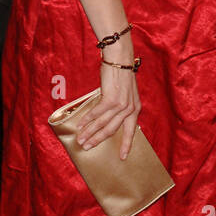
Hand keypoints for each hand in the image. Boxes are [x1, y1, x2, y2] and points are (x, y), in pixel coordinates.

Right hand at [76, 41, 140, 157]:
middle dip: (98, 140)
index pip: (130, 131)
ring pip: (103, 124)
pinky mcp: (111, 99)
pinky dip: (87, 120)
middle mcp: (130, 109)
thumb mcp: (126, 93)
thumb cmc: (121, 75)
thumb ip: (120, 106)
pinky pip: (97, 113)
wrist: (120, 59)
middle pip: (112, 130)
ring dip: (89, 132)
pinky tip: (80, 124)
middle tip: (87, 147)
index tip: (122, 157)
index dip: (126, 144)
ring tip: (80, 139)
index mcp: (136, 109)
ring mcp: (121, 104)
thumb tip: (106, 118)